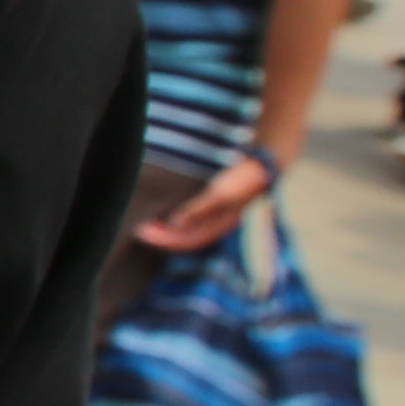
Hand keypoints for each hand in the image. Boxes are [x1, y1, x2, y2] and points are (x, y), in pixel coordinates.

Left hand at [138, 155, 267, 253]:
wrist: (264, 165)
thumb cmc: (242, 180)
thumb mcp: (220, 195)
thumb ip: (199, 210)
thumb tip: (175, 224)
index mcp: (217, 226)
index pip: (187, 241)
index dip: (164, 240)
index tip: (142, 232)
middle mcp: (216, 223)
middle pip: (186, 237)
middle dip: (162, 236)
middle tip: (139, 229)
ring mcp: (217, 213)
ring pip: (188, 228)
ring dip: (168, 228)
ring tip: (148, 222)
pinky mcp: (215, 201)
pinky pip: (192, 216)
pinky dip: (177, 217)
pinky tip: (166, 209)